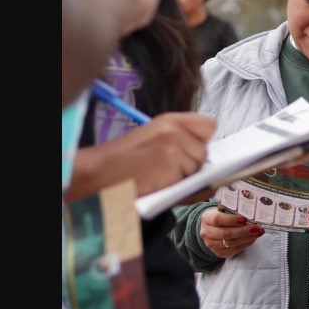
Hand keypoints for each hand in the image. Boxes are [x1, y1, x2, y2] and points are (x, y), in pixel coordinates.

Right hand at [69, 112, 216, 200]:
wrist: (99, 173)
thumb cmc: (122, 161)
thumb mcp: (151, 138)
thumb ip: (177, 138)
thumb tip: (204, 152)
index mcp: (169, 120)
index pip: (209, 125)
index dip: (203, 140)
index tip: (193, 151)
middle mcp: (175, 129)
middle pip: (205, 151)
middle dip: (192, 164)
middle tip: (167, 170)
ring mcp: (175, 147)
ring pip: (198, 168)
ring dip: (184, 177)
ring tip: (160, 177)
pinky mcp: (173, 165)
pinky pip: (189, 182)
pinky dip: (178, 187)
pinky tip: (159, 184)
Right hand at [200, 208, 263, 258]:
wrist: (213, 228)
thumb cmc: (222, 216)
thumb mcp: (223, 209)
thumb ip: (233, 209)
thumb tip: (249, 210)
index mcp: (206, 218)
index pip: (217, 219)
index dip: (231, 220)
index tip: (244, 219)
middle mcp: (206, 232)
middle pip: (225, 234)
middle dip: (243, 231)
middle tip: (256, 228)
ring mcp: (211, 245)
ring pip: (230, 243)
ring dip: (247, 238)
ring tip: (258, 233)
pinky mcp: (219, 253)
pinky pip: (234, 250)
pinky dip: (245, 244)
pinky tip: (253, 238)